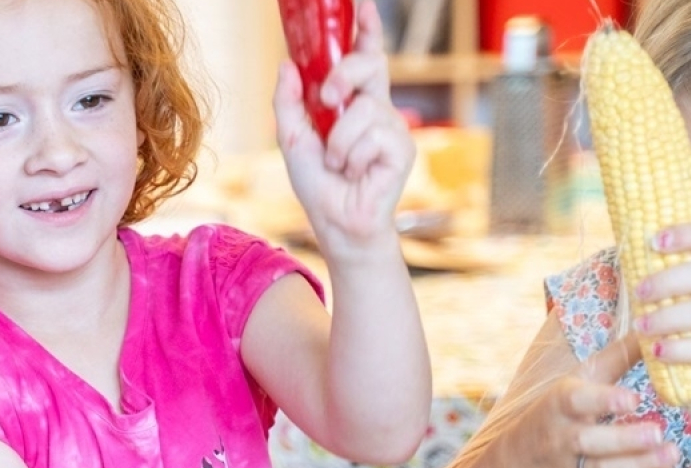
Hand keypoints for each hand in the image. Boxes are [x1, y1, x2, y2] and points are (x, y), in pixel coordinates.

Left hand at [272, 1, 414, 259]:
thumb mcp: (291, 136)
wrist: (335, 222)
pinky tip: (356, 173)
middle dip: (343, 74)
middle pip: (368, 66)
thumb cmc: (318, 183)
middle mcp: (378, 109)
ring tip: (339, 164)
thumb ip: (288, 100)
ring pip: (362, 109)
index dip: (366, 30)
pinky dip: (351, 156)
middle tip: (325, 99)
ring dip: (338, 142)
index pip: (365, 57)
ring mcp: (394, 128)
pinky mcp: (402, 148)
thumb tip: (287, 64)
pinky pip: (370, 135)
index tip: (363, 5)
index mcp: (354, 102)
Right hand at [494, 336, 677, 467]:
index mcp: (557, 404)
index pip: (575, 401)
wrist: (519, 466)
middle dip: (624, 439)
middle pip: (588, 441)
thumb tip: (649, 327)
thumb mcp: (577, 382)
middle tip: (658, 432)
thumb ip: (614, 359)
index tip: (633, 399)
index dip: (603, 400)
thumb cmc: (558, 413)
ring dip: (640, 465)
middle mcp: (560, 437)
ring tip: (672, 454)